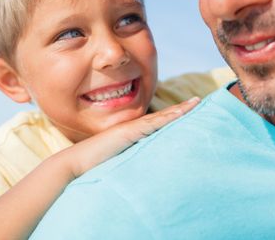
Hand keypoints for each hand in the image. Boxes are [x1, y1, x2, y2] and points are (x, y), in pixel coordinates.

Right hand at [65, 97, 200, 176]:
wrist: (75, 164)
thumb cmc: (92, 167)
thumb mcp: (116, 163)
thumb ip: (128, 161)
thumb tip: (140, 172)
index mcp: (131, 135)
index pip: (156, 124)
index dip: (172, 117)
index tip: (187, 112)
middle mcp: (133, 128)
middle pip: (162, 117)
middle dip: (180, 110)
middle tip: (199, 102)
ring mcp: (132, 128)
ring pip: (161, 117)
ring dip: (180, 110)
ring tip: (197, 103)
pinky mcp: (130, 132)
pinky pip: (154, 122)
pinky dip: (169, 116)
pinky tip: (182, 112)